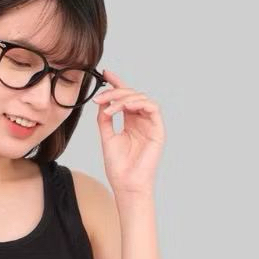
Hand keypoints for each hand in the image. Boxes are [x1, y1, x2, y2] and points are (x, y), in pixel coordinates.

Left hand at [92, 69, 165, 198]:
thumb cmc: (118, 167)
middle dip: (115, 92)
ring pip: (142, 98)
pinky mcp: (158, 130)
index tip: (105, 74)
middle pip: (132, 95)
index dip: (117, 84)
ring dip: (124, 98)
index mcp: (130, 122)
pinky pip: (152, 107)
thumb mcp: (107, 137)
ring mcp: (150, 125)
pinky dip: (137, 103)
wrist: (126, 184)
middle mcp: (141, 121)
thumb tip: (102, 101)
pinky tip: (122, 108)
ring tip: (109, 107)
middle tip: (101, 97)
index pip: (124, 98)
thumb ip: (105, 119)